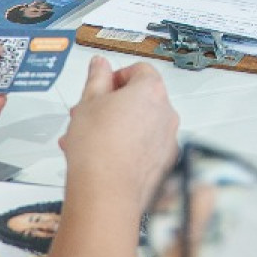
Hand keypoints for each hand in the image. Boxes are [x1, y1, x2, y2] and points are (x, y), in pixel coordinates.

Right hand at [58, 56, 179, 213]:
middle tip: (91, 112)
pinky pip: (146, 146)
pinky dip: (128, 146)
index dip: (117, 76)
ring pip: (142, 124)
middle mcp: (166, 114)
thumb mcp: (88, 102)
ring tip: (89, 138)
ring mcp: (168, 141)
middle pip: (142, 98)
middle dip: (114, 103)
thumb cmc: (98, 147)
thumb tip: (100, 65)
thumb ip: (96, 77)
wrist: (107, 191)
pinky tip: (102, 155)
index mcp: (150, 91)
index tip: (102, 86)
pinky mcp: (164, 164)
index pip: (140, 69)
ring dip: (118, 126)